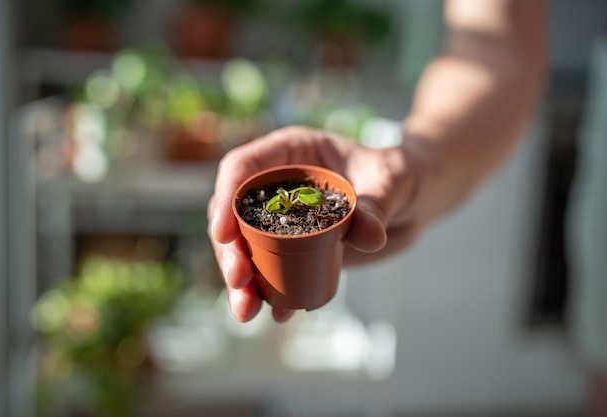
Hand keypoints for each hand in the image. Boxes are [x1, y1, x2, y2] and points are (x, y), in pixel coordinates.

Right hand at [208, 126, 421, 321]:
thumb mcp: (392, 182)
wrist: (413, 203)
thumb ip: (378, 205)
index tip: (223, 233)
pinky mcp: (295, 248)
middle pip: (234, 215)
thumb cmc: (399, 175)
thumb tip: (369, 236)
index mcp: (291, 153)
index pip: (242, 167)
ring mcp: (284, 219)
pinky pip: (272, 269)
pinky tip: (278, 314)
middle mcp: (278, 185)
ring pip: (246, 248)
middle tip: (239, 280)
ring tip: (247, 311)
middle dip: (230, 251)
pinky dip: (269, 293)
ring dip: (242, 282)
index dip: (226, 198)